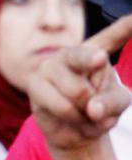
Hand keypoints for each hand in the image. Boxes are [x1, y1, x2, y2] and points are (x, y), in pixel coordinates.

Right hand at [28, 15, 131, 152]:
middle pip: (92, 59)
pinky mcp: (35, 85)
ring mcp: (49, 66)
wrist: (72, 132)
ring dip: (86, 113)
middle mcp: (70, 53)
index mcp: (96, 49)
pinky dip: (73, 119)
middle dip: (101, 94)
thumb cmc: (98, 111)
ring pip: (77, 91)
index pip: (112, 36)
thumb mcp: (117, 105)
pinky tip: (73, 120)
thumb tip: (92, 109)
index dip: (125, 27)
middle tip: (96, 109)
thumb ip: (112, 102)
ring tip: (85, 117)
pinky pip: (62, 106)